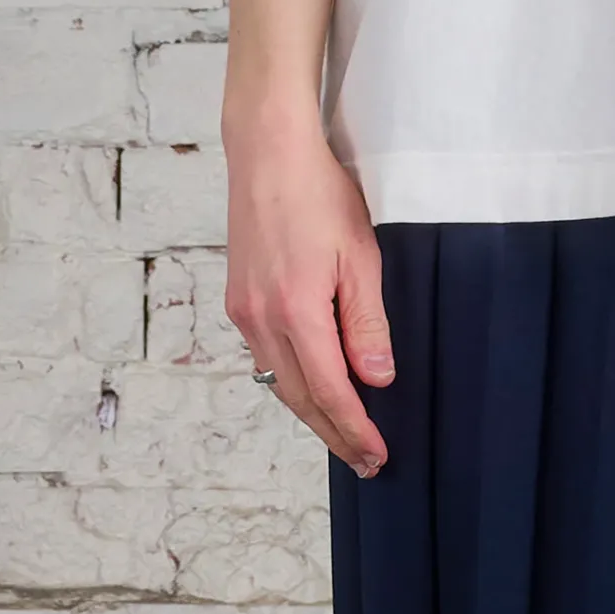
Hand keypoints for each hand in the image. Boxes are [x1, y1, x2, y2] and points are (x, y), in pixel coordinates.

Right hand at [222, 110, 393, 476]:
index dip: (354, 428)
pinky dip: (292, 378)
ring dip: (311, 409)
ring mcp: (244, 311)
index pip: (331, 391)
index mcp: (296, 312)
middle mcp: (261, 320)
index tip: (376, 455)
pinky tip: (311, 382)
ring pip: (279, 379)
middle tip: (364, 460)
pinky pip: (266, 355)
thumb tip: (375, 378)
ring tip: (342, 431)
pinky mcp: (238, 298)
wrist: (267, 153)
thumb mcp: (359, 254)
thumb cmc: (319, 193)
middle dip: (333, 433)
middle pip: (299, 397)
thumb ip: (367, 321)